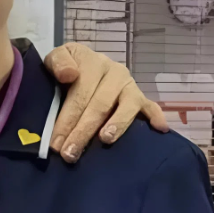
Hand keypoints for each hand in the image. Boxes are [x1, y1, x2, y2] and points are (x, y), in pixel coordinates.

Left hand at [44, 42, 168, 162]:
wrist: (79, 62)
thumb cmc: (64, 67)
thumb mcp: (54, 58)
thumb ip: (58, 63)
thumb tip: (69, 74)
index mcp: (91, 62)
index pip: (80, 94)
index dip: (67, 120)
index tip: (56, 144)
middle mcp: (114, 72)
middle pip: (100, 105)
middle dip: (83, 132)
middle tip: (71, 154)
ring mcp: (129, 85)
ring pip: (127, 106)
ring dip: (117, 125)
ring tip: (106, 140)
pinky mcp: (141, 97)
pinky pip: (151, 107)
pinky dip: (156, 117)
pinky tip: (159, 129)